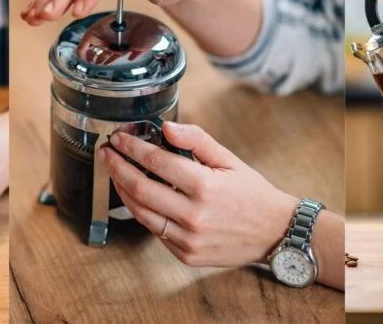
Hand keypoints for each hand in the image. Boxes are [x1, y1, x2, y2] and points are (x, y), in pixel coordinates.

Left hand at [97, 122, 299, 266]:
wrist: (275, 232)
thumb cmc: (252, 194)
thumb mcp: (229, 159)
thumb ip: (197, 140)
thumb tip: (166, 127)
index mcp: (204, 186)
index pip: (156, 162)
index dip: (132, 148)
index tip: (118, 139)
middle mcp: (194, 215)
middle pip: (140, 188)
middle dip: (117, 167)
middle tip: (107, 154)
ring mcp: (188, 239)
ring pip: (141, 213)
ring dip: (122, 191)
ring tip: (115, 174)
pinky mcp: (186, 255)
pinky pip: (155, 232)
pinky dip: (142, 213)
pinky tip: (137, 198)